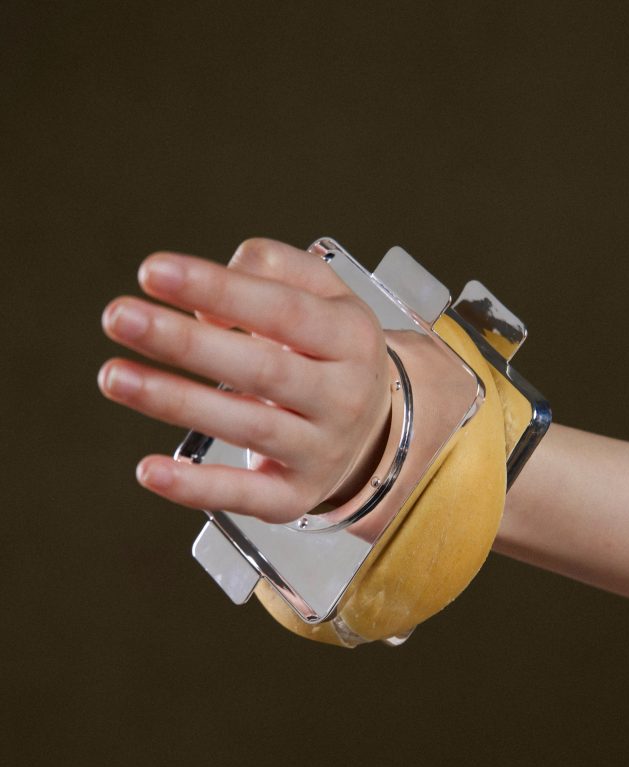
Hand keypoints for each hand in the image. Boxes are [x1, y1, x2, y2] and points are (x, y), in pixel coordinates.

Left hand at [98, 238, 391, 522]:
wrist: (374, 431)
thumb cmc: (330, 351)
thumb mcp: (321, 293)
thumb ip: (268, 269)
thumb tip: (205, 304)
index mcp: (351, 336)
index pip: (281, 308)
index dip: (216, 288)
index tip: (153, 272)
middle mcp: (343, 396)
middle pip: (261, 367)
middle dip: (184, 342)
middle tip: (120, 317)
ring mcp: (321, 451)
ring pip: (247, 426)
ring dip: (176, 402)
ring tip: (115, 376)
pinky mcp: (295, 496)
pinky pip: (244, 495)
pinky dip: (196, 487)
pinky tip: (149, 470)